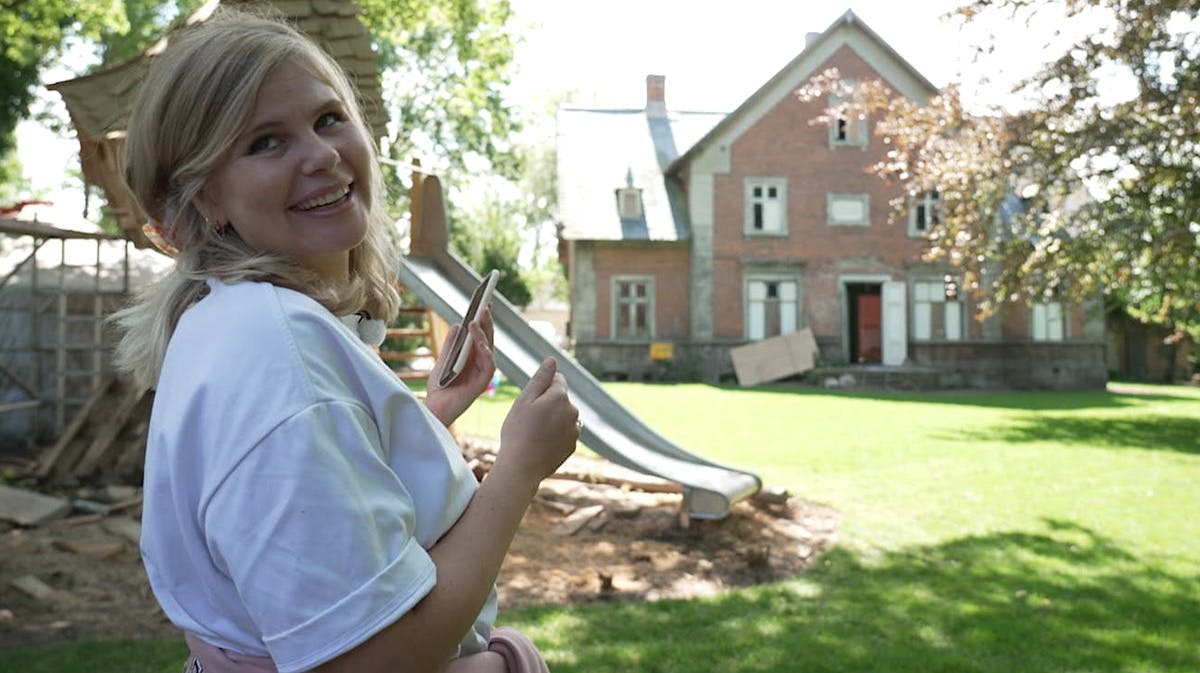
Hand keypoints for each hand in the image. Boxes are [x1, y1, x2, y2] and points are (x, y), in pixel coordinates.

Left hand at [425, 308, 495, 425]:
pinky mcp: (482, 382)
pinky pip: (488, 363)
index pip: (481, 335)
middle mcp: (481, 363)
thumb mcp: (443, 360)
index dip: (483, 319)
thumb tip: (458, 324)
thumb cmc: (439, 387)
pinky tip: (477, 339)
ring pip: (489, 347)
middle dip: (486, 321)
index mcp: (473, 357)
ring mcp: (483, 372)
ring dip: (484, 332)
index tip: (484, 301)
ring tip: (478, 317)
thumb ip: (451, 344)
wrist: (434, 409)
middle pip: (487, 338)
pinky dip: (484, 349)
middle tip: (484, 304)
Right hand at [495, 357, 578, 483]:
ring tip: (533, 433)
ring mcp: (575, 430)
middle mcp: (573, 411)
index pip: (558, 380)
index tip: (530, 402)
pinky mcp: (572, 445)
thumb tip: (552, 360)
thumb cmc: (518, 431)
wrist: (521, 467)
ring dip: (552, 420)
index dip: (542, 388)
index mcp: (561, 396)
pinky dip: (554, 435)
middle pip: (561, 399)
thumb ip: (541, 378)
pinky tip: (540, 444)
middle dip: (548, 404)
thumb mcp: (524, 400)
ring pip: (562, 417)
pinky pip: (564, 433)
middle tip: (528, 419)